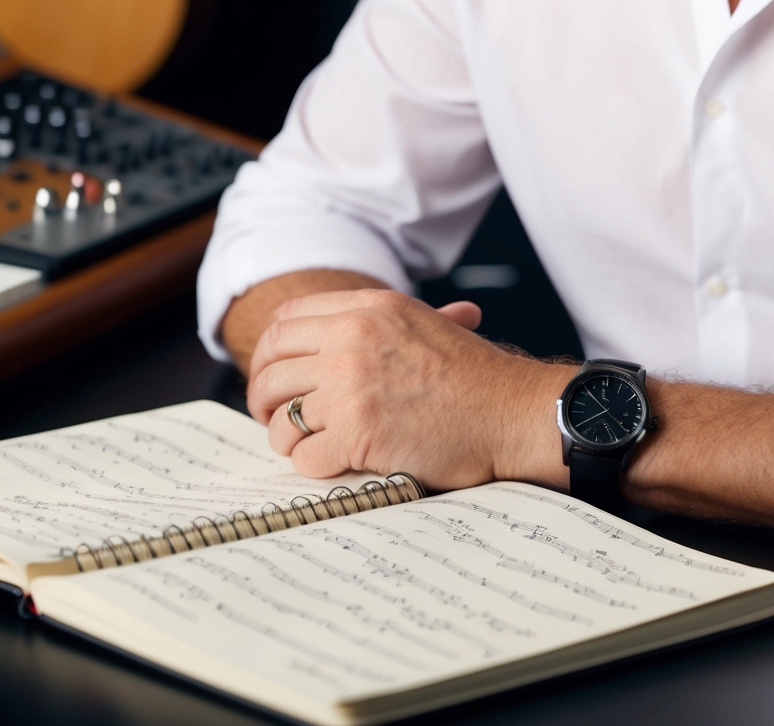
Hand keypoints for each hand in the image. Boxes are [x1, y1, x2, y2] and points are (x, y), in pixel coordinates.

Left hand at [246, 287, 574, 487]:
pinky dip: (312, 465)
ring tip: (306, 444)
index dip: (269, 351)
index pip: (286, 320)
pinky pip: (303, 455)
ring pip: (280, 416)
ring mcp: (352, 386)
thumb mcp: (426, 324)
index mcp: (369, 308)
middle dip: (264, 396)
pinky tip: (335, 462)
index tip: (274, 374)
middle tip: (275, 415)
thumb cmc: (473, 376)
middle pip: (272, 366)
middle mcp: (354, 338)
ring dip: (286, 436)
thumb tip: (333, 331)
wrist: (508, 411)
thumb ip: (375, 323)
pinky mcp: (358, 433)